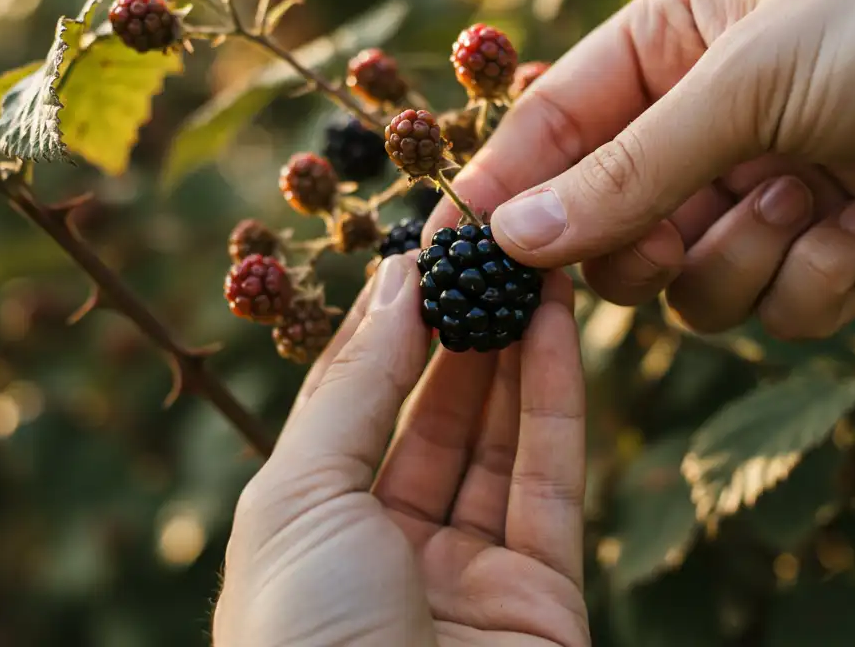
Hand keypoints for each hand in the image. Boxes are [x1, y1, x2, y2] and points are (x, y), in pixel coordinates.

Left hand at [212, 255, 589, 646]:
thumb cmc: (303, 641)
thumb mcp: (297, 499)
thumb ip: (353, 391)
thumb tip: (394, 284)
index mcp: (310, 534)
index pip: (353, 406)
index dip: (385, 326)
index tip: (417, 250)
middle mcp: (389, 552)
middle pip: (434, 420)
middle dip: (458, 329)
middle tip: (482, 247)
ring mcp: (470, 575)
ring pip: (500, 443)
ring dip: (515, 350)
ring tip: (528, 263)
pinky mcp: (544, 597)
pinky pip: (550, 480)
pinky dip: (556, 398)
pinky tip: (556, 322)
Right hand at [428, 0, 854, 338]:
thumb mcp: (743, 82)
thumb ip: (626, 173)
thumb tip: (512, 243)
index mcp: (668, 49)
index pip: (552, 132)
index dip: (503, 195)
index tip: (454, 259)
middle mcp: (711, 125)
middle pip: (610, 233)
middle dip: (634, 245)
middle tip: (661, 235)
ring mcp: (770, 192)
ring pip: (689, 288)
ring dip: (736, 257)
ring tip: (800, 195)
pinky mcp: (836, 254)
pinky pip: (776, 309)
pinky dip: (810, 276)